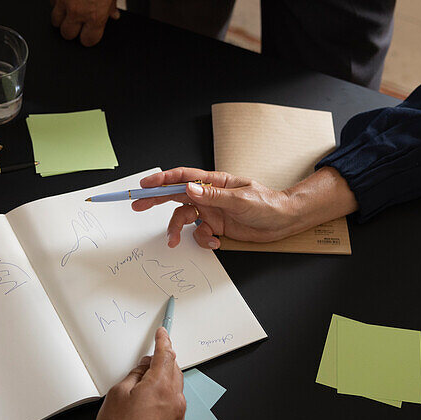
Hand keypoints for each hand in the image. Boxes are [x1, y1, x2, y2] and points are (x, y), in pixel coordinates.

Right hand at [50, 0, 120, 46]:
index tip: (90, 33)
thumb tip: (112, 15)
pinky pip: (52, 5)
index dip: (89, 38)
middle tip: (80, 22)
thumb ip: (110, 6)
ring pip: (56, 23)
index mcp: (96, 14)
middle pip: (68, 35)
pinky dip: (57, 4)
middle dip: (73, 30)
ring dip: (63, 19)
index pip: (88, 41)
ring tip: (71, 10)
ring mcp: (63, 2)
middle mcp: (78, 11)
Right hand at [91, 328, 184, 419]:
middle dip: (163, 364)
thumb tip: (144, 368)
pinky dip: (164, 408)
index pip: (165, 355)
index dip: (163, 341)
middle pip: (174, 372)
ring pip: (175, 393)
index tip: (163, 334)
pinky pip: (174, 413)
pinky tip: (148, 416)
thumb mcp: (117, 394)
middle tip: (148, 364)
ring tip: (143, 397)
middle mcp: (175, 401)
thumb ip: (134, 375)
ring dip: (164, 388)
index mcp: (161, 387)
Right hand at [130, 168, 309, 248]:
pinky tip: (216, 242)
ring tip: (174, 240)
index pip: (183, 177)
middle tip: (137, 205)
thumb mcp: (241, 199)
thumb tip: (189, 189)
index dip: (162, 180)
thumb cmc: (267, 204)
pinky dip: (203, 240)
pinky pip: (199, 234)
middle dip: (155, 200)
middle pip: (176, 196)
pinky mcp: (216, 227)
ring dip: (177, 230)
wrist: (283, 222)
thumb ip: (213, 196)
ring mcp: (212, 211)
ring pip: (184, 219)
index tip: (145, 184)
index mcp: (214, 182)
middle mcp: (209, 195)